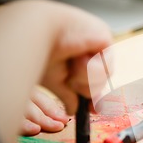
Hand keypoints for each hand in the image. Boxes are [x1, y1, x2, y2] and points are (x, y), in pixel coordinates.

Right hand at [0, 0, 112, 142]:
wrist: (36, 32)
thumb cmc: (38, 51)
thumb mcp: (53, 80)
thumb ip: (67, 94)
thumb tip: (73, 110)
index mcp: (74, 56)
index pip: (91, 81)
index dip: (93, 97)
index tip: (93, 110)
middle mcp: (87, 49)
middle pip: (98, 83)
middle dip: (85, 87)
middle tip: (70, 78)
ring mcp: (97, 44)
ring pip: (103, 78)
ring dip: (84, 77)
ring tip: (71, 63)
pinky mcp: (105, 39)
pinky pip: (106, 67)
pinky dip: (90, 68)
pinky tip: (78, 56)